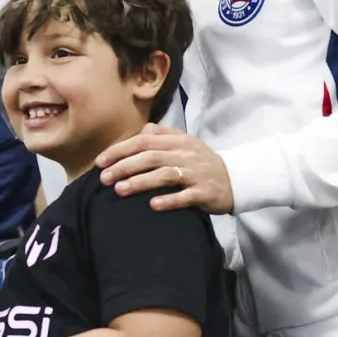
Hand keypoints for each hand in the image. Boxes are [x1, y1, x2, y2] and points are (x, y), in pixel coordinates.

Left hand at [96, 125, 233, 213]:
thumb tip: (141, 131)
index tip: (101, 161)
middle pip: (150, 157)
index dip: (120, 150)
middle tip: (104, 178)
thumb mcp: (185, 144)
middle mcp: (186, 154)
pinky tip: (152, 206)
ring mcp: (196, 173)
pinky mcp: (205, 192)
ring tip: (119, 190)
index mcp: (178, 140)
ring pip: (165, 175)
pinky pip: (185, 196)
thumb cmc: (203, 162)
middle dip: (124, 166)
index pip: (144, 141)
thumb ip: (163, 136)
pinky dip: (169, 200)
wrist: (236, 179)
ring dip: (140, 182)